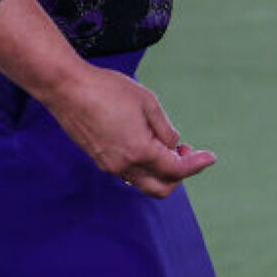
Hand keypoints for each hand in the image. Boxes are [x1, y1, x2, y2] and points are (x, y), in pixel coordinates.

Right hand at [44, 63, 216, 197]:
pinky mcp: (100, 159)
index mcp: (140, 151)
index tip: (211, 157)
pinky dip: (145, 165)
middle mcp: (124, 165)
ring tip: (167, 144)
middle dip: (180, 175)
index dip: (197, 164)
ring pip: (144, 182)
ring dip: (161, 170)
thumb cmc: (107, 89)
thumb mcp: (148, 103)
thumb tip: (173, 146)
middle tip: (187, 152)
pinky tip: (146, 142)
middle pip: (162, 188)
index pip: (177, 170)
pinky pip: (129, 172)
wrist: (65, 88)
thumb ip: (165, 129)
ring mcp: (109, 165)